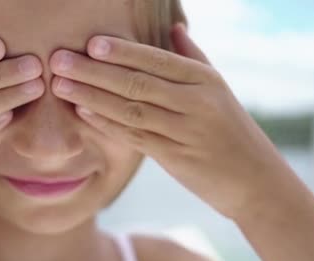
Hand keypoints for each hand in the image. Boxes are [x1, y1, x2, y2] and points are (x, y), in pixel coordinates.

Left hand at [49, 23, 294, 219]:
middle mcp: (196, 102)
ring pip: (131, 109)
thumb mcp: (219, 90)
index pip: (156, 60)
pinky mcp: (175, 158)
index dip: (121, 51)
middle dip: (93, 71)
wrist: (255, 180)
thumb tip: (175, 28)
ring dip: (92, 96)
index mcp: (205, 80)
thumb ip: (193, 59)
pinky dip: (107, 124)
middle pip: (136, 83)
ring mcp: (185, 132)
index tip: (90, 43)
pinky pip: (135, 137)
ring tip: (61, 85)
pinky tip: (83, 112)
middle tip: (59, 61)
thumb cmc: (232, 131)